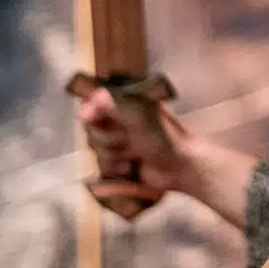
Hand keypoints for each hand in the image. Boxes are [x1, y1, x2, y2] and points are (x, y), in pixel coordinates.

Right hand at [75, 86, 192, 194]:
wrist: (179, 168)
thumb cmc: (164, 137)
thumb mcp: (139, 117)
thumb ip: (113, 106)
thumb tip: (90, 99)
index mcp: (126, 102)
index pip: (93, 102)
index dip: (89, 111)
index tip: (88, 117)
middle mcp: (119, 119)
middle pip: (91, 128)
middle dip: (108, 138)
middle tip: (129, 138)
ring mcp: (118, 141)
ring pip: (95, 149)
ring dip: (114, 154)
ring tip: (135, 153)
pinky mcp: (118, 161)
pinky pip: (101, 165)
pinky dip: (116, 167)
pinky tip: (131, 167)